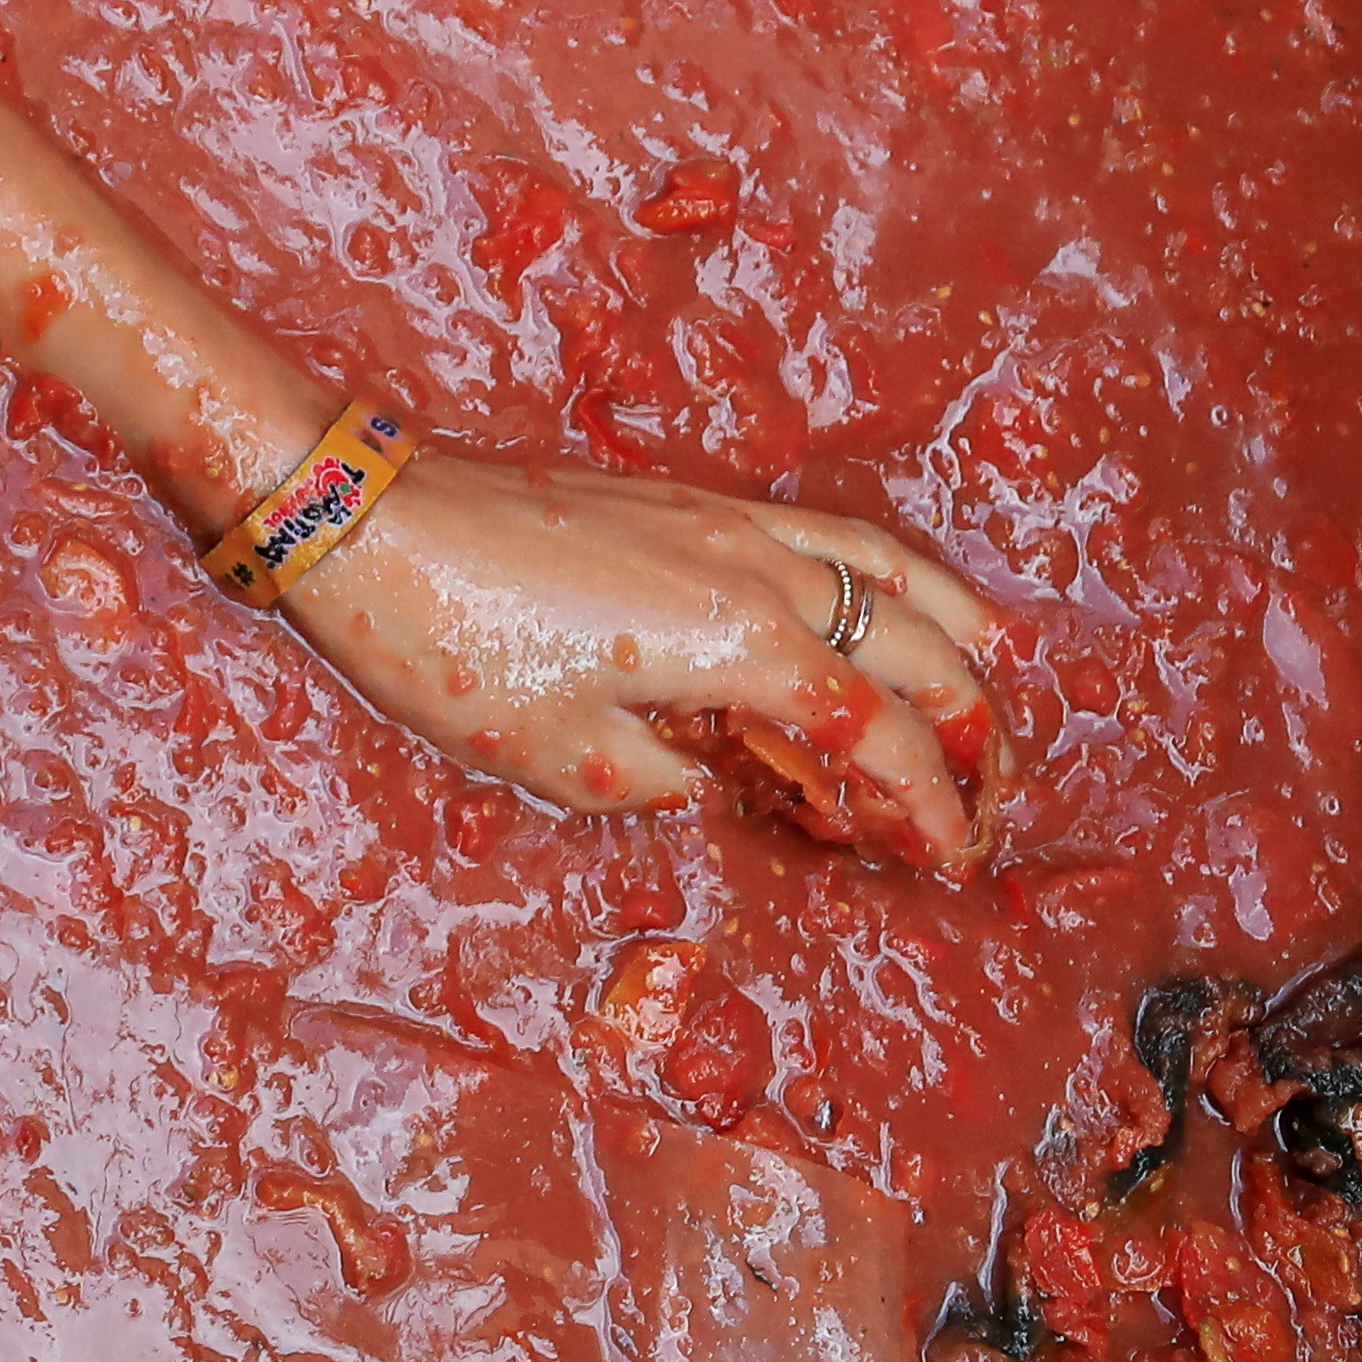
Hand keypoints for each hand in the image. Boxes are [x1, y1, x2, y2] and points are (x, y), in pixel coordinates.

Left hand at [269, 445, 1009, 877]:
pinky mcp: (684, 500)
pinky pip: (821, 533)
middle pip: (910, 648)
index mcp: (738, 641)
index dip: (927, 806)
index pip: (876, 737)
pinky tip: (882, 595)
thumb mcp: (560, 755)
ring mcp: (723, 521)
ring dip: (948, 630)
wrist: (363, 516)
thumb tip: (733, 788)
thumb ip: (673, 781)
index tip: (951, 861)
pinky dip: (882, 570)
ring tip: (999, 674)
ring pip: (882, 567)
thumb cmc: (446, 645)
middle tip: (991, 798)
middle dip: (971, 728)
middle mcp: (755, 569)